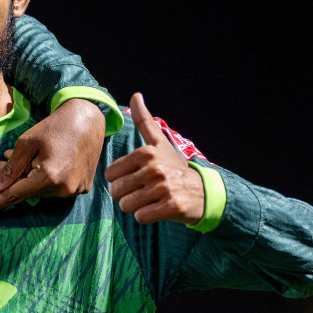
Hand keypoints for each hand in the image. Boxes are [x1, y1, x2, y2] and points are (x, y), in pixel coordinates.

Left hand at [0, 98, 106, 216]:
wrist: (88, 119)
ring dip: (29, 178)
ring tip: (24, 158)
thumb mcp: (27, 143)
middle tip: (2, 160)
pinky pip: (57, 189)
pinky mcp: (83, 187)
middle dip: (14, 179)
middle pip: (29, 192)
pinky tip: (41, 163)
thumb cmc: (55, 127)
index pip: (16, 195)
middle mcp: (64, 189)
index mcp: (49, 177)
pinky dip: (45, 179)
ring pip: (42, 191)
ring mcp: (76, 190)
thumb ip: (10, 169)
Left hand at [104, 92, 204, 224]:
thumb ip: (144, 121)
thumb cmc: (174, 167)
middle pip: (116, 191)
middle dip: (127, 195)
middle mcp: (154, 168)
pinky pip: (141, 217)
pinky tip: (158, 208)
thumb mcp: (159, 143)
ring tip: (151, 199)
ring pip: (126, 206)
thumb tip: (135, 94)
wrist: (202, 192)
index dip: (120, 180)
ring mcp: (164, 188)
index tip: (137, 178)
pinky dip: (147, 216)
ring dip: (136, 207)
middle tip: (145, 191)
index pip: (110, 175)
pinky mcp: (171, 206)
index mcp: (146, 153)